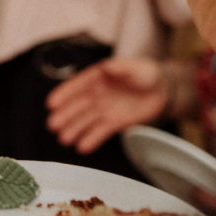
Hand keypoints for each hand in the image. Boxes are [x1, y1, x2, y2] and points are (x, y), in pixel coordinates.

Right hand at [46, 57, 168, 153]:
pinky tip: (82, 147)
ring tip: (64, 139)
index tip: (51, 103)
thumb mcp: (136, 68)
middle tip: (53, 125)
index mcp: (98, 77)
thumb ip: (121, 69)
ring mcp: (104, 109)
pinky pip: (100, 131)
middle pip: (78, 105)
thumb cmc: (147, 74)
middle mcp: (97, 93)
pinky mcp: (114, 122)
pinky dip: (92, 139)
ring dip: (74, 129)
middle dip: (65, 115)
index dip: (64, 94)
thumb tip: (108, 68)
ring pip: (86, 120)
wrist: (163, 90)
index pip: (78, 85)